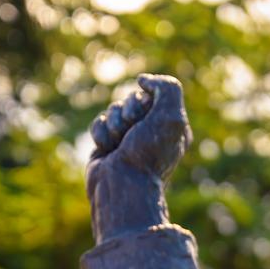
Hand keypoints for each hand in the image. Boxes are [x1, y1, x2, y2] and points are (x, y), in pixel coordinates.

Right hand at [87, 74, 190, 240]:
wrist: (122, 187)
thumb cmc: (148, 155)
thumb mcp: (171, 116)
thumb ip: (167, 87)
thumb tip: (143, 81)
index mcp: (170, 124)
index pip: (152, 92)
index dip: (143, 102)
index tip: (146, 119)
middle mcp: (150, 130)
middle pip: (131, 99)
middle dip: (127, 113)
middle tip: (132, 134)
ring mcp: (128, 138)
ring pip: (113, 110)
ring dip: (114, 125)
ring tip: (119, 146)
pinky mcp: (107, 145)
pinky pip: (98, 124)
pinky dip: (101, 135)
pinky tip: (107, 151)